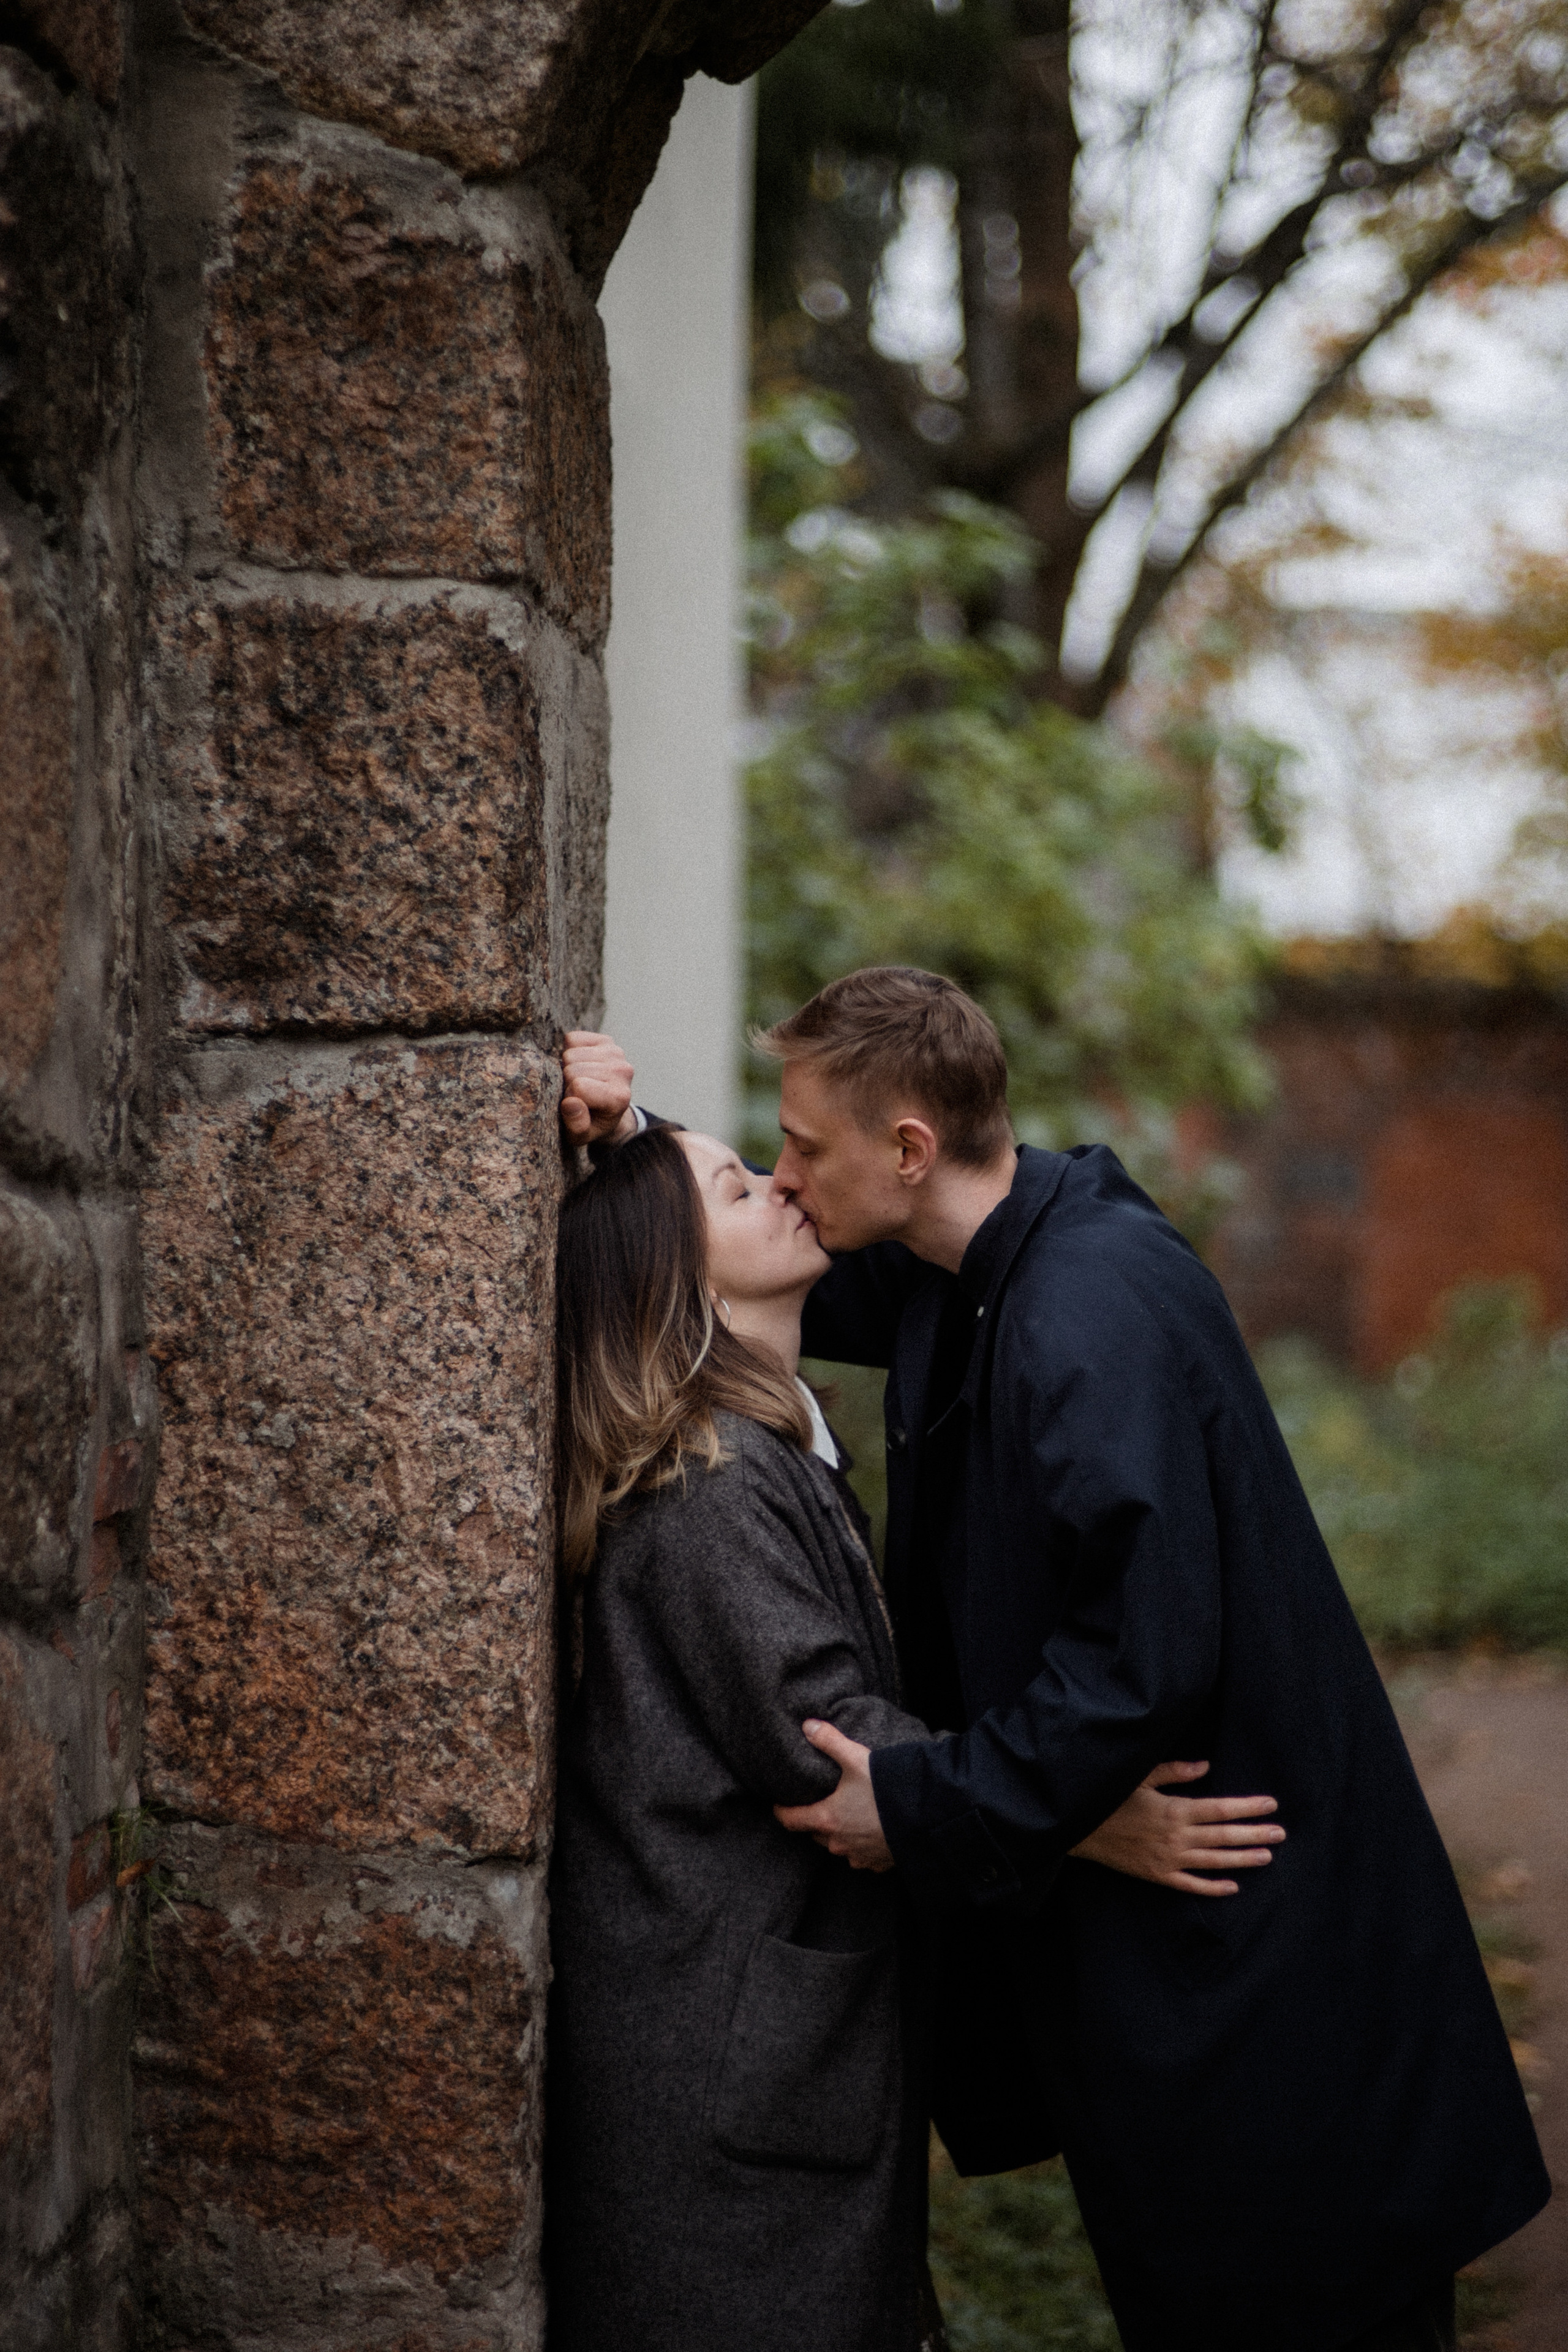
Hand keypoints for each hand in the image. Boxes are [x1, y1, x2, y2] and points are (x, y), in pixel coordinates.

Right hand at [560, 1031, 635, 1143]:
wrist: (607, 1110)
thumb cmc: (591, 1123)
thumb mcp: (581, 1136)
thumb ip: (577, 1126)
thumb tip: (570, 1103)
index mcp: (619, 1097)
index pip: (579, 1086)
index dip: (568, 1097)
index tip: (576, 1106)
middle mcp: (623, 1071)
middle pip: (572, 1069)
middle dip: (567, 1083)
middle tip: (577, 1093)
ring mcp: (616, 1053)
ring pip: (570, 1054)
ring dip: (568, 1067)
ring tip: (579, 1080)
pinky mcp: (606, 1040)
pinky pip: (572, 1039)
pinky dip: (569, 1050)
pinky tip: (580, 1065)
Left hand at [773, 1721, 894, 1871]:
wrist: (925, 1818)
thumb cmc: (886, 1789)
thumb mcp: (856, 1759)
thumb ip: (830, 1741)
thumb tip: (807, 1726)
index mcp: (827, 1819)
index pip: (791, 1820)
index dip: (781, 1812)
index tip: (777, 1806)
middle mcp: (838, 1843)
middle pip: (815, 1833)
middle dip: (814, 1821)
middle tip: (819, 1804)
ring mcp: (858, 1856)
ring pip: (838, 1846)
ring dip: (839, 1834)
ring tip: (848, 1816)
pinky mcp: (877, 1864)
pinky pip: (861, 1856)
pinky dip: (862, 1845)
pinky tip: (872, 1830)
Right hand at [1070, 1760, 1283, 1895]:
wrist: (1080, 1829)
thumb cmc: (1110, 1798)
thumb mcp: (1139, 1777)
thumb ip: (1174, 1772)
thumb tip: (1205, 1766)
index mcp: (1174, 1810)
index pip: (1220, 1809)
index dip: (1247, 1807)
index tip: (1270, 1804)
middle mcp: (1176, 1837)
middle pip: (1224, 1836)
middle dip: (1254, 1833)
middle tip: (1281, 1832)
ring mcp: (1169, 1860)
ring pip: (1214, 1861)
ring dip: (1242, 1859)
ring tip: (1267, 1856)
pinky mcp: (1158, 1876)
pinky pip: (1191, 1885)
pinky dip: (1213, 1887)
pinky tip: (1233, 1886)